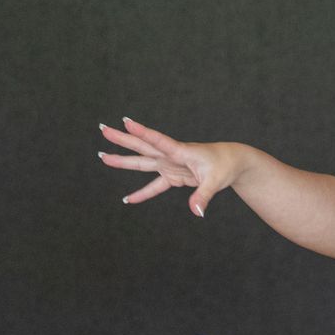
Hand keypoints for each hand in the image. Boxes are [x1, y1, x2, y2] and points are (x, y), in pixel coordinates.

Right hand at [98, 117, 244, 216]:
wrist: (231, 162)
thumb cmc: (224, 166)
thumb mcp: (215, 182)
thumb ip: (203, 196)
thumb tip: (196, 212)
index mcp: (181, 151)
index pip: (159, 141)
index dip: (142, 132)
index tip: (126, 122)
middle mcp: (171, 156)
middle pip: (142, 147)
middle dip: (122, 139)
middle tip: (104, 130)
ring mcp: (169, 165)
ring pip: (142, 162)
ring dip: (123, 160)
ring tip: (103, 156)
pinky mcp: (172, 176)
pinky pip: (154, 186)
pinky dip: (142, 193)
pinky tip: (128, 200)